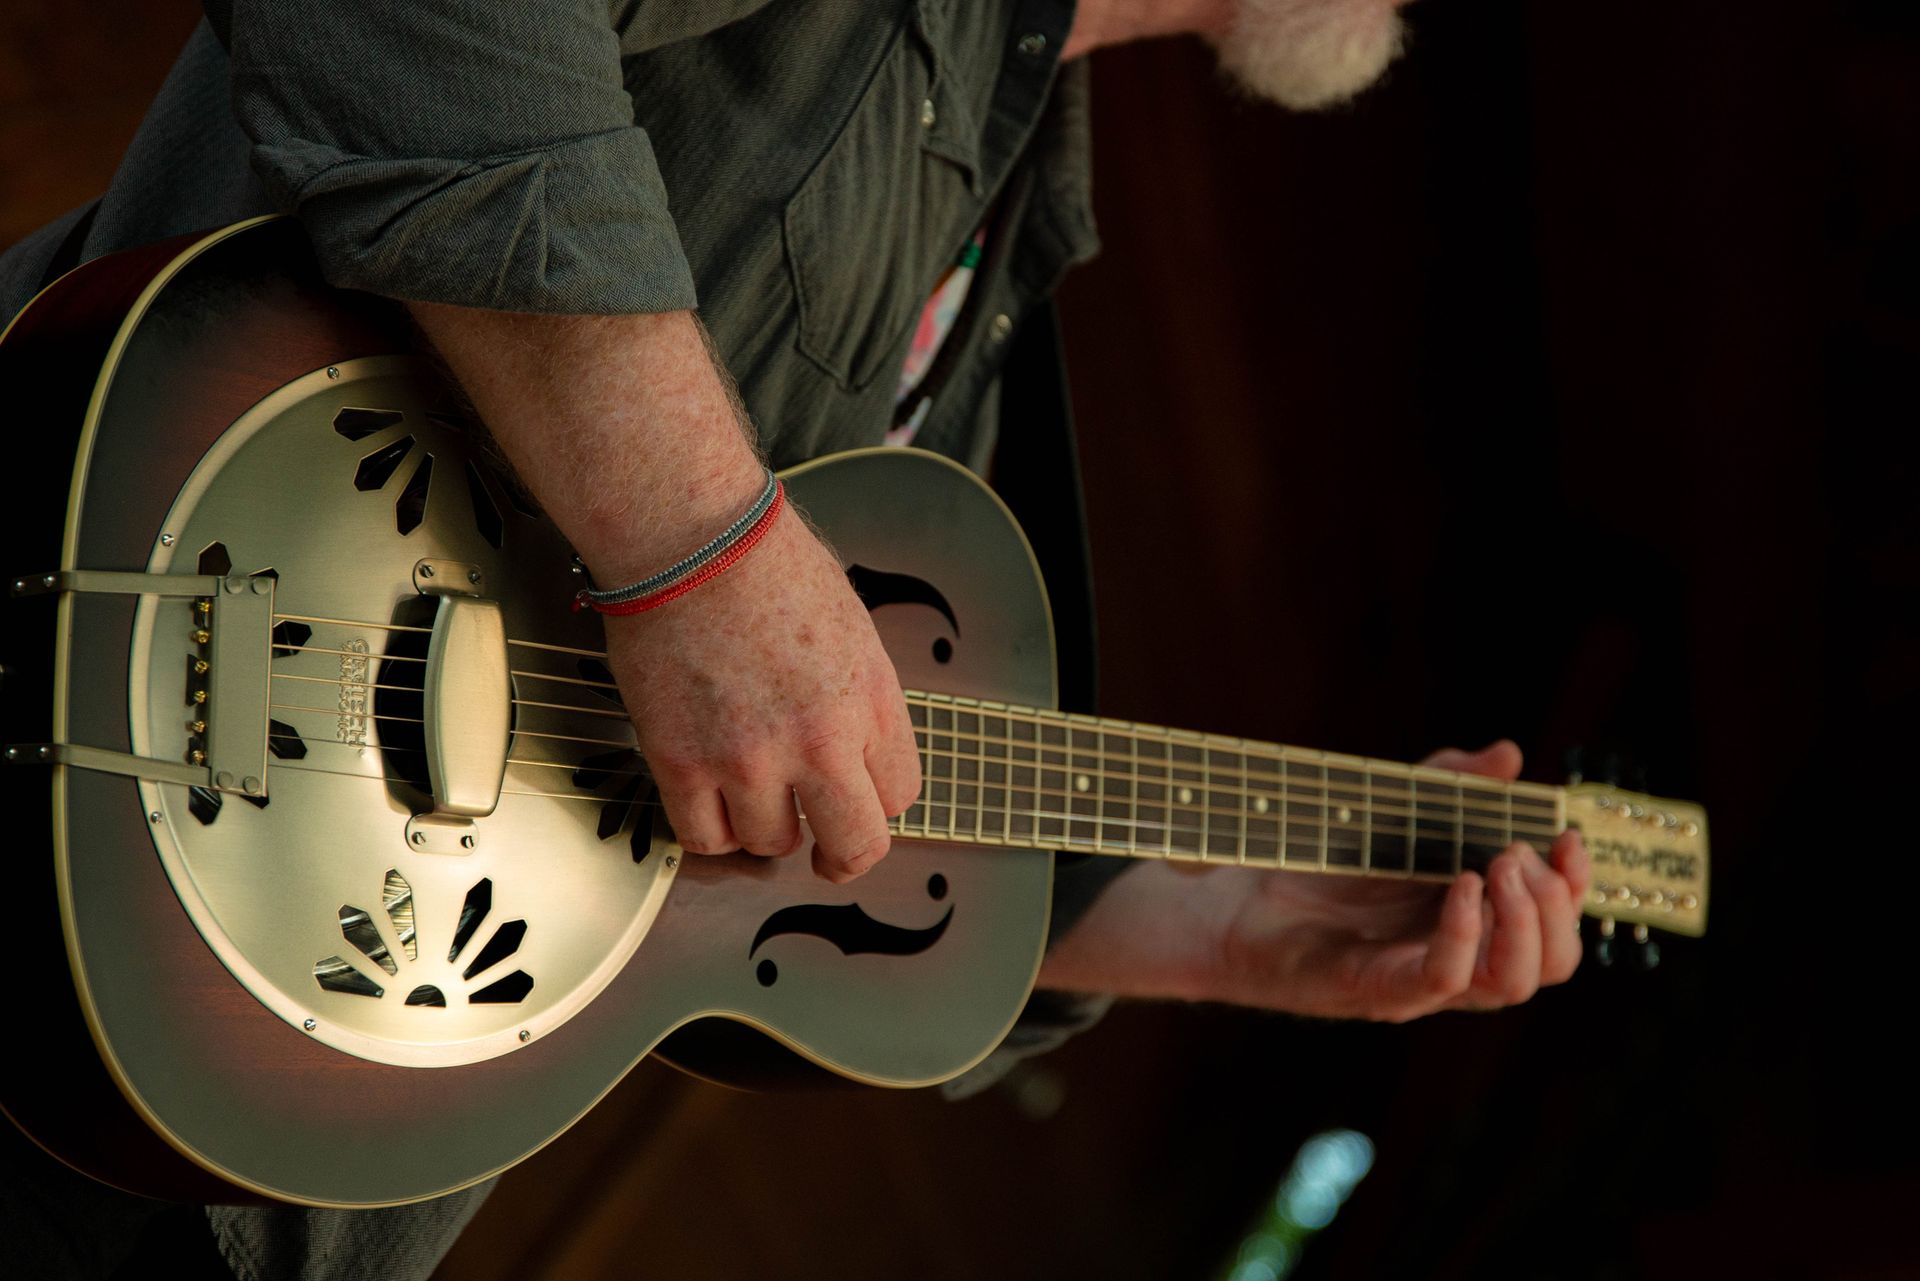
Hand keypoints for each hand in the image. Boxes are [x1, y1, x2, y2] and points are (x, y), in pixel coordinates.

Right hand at [604, 505, 921, 882]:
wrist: (689, 537)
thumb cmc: (765, 562)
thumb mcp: (851, 628)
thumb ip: (860, 699)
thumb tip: (856, 752)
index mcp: (871, 698)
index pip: (901, 795)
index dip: (877, 802)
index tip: (858, 798)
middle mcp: (821, 738)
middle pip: (857, 844)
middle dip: (843, 855)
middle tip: (828, 854)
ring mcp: (749, 757)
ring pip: (773, 846)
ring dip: (767, 828)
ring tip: (753, 795)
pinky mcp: (682, 761)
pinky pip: (705, 837)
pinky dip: (713, 830)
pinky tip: (712, 802)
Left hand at [1207, 740, 1589, 1018]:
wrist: (1232, 902)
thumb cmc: (1319, 864)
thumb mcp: (1392, 810)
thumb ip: (1449, 784)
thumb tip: (1509, 756)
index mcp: (1475, 925)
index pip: (1556, 926)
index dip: (1577, 887)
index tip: (1570, 837)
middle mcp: (1459, 962)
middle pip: (1551, 963)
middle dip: (1555, 905)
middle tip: (1520, 854)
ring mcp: (1421, 984)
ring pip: (1512, 982)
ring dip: (1524, 923)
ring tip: (1501, 868)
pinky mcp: (1378, 992)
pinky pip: (1445, 980)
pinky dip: (1464, 934)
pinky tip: (1462, 889)